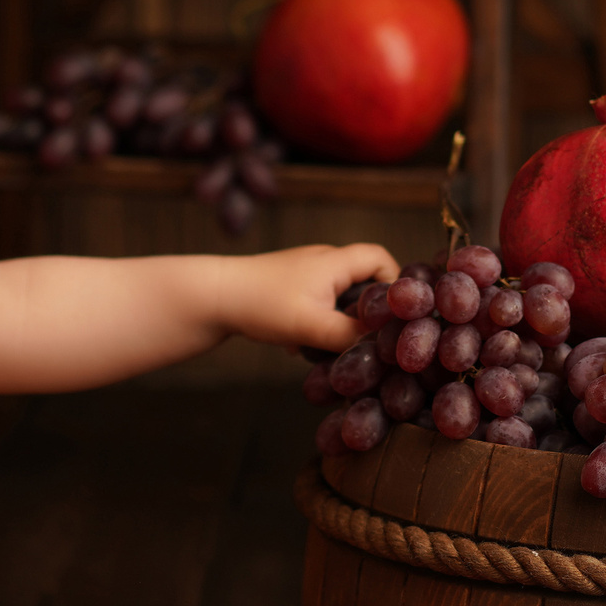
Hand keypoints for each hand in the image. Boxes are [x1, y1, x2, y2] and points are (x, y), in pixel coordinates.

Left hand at [233, 242, 398, 351]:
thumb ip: (351, 335)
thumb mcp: (313, 325)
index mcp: (334, 261)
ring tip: (329, 345)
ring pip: (336, 295)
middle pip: (361, 279)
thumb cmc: (262, 304)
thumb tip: (383, 347)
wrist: (211, 297)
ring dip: (338, 321)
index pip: (381, 258)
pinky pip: (315, 304)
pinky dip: (315, 323)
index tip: (390, 315)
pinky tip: (300, 346)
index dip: (393, 284)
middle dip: (365, 310)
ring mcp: (302, 273)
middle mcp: (321, 261)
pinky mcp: (285, 288)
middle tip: (363, 336)